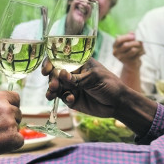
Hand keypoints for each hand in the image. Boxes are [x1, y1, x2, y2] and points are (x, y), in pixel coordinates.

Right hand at [0, 91, 24, 157]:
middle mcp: (6, 108)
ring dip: (9, 132)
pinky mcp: (13, 138)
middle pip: (18, 113)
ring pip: (17, 127)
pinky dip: (12, 143)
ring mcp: (10, 123)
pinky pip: (19, 140)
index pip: (16, 98)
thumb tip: (0, 96)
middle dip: (10, 120)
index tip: (7, 112)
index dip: (12, 105)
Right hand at [42, 59, 156, 135]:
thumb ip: (77, 78)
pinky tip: (70, 99)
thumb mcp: (94, 78)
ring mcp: (71, 86)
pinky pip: (63, 97)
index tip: (46, 70)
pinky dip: (64, 98)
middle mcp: (73, 73)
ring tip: (52, 94)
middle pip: (55, 73)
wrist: (117, 103)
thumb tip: (61, 73)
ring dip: (52, 89)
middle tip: (53, 86)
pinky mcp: (72, 99)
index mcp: (78, 63)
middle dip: (52, 79)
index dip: (50, 63)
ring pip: (56, 86)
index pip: (60, 59)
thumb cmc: (109, 84)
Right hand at [112, 32, 144, 64]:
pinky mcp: (128, 62)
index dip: (126, 37)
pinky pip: (137, 55)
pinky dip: (141, 52)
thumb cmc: (130, 50)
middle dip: (135, 42)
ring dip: (139, 47)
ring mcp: (121, 58)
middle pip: (125, 45)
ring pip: (132, 50)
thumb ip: (130, 37)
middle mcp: (116, 52)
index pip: (118, 40)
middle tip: (141, 42)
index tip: (134, 36)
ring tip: (142, 47)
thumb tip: (132, 32)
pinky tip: (142, 52)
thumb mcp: (129, 42)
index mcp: (115, 46)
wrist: (132, 64)